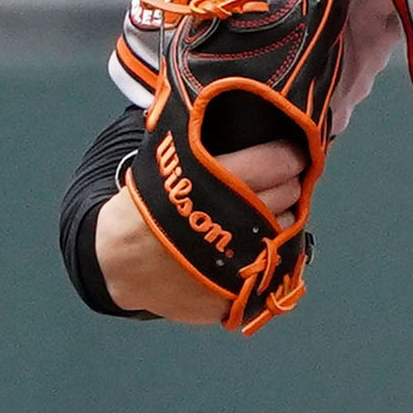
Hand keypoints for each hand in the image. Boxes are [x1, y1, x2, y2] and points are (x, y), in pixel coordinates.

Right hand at [96, 134, 308, 320]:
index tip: (294, 153)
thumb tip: (243, 118)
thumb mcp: (165, 166)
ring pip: (284, 234)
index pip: (274, 164)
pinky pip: (271, 271)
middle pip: (286, 196)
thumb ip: (202, 146)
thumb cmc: (146, 208)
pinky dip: (268, 256)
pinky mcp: (235, 295)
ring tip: (268, 213)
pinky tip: (255, 245)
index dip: (288, 156)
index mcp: (210, 186)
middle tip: (285, 180)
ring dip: (282, 220)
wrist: (117, 262)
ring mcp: (234, 265)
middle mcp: (227, 225)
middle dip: (289, 184)